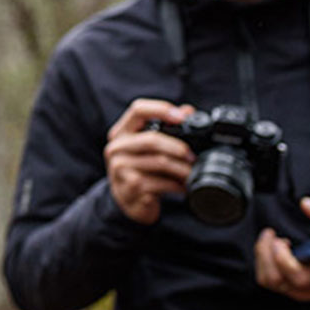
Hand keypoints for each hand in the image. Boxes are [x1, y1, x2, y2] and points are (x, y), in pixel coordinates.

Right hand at [104, 98, 194, 223]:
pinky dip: (176, 185)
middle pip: (151, 139)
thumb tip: (188, 110)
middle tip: (193, 156)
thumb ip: (165, 127)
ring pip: (158, 162)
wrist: (127, 200)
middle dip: (178, 147)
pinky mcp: (129, 187)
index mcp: (121, 132)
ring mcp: (120, 168)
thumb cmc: (141, 168)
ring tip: (191, 173)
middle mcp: (116, 147)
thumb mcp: (148, 147)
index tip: (183, 117)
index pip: (138, 110)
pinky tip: (182, 187)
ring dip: (181, 169)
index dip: (161, 109)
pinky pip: (159, 183)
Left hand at [255, 197, 309, 301]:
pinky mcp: (297, 291)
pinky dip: (267, 264)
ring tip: (274, 240)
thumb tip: (306, 204)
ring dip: (264, 258)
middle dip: (266, 253)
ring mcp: (306, 292)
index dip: (282, 260)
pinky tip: (278, 250)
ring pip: (271, 282)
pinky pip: (272, 282)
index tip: (280, 240)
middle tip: (272, 235)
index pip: (299, 277)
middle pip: (277, 280)